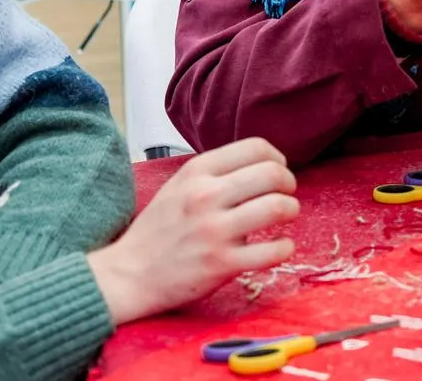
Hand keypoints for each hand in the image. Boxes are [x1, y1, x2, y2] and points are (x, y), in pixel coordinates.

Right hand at [90, 138, 297, 323]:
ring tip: (286, 216)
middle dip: (289, 183)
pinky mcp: (221, 264)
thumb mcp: (179, 185)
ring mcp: (214, 231)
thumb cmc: (158, 230)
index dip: (277, 158)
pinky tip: (280, 247)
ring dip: (292, 210)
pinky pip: (272, 251)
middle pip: (272, 173)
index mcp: (197, 171)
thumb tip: (259, 164)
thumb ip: (215, 172)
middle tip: (287, 194)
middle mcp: (206, 196)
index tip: (278, 171)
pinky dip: (285, 247)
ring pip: (278, 208)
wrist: (129, 274)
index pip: (256, 147)